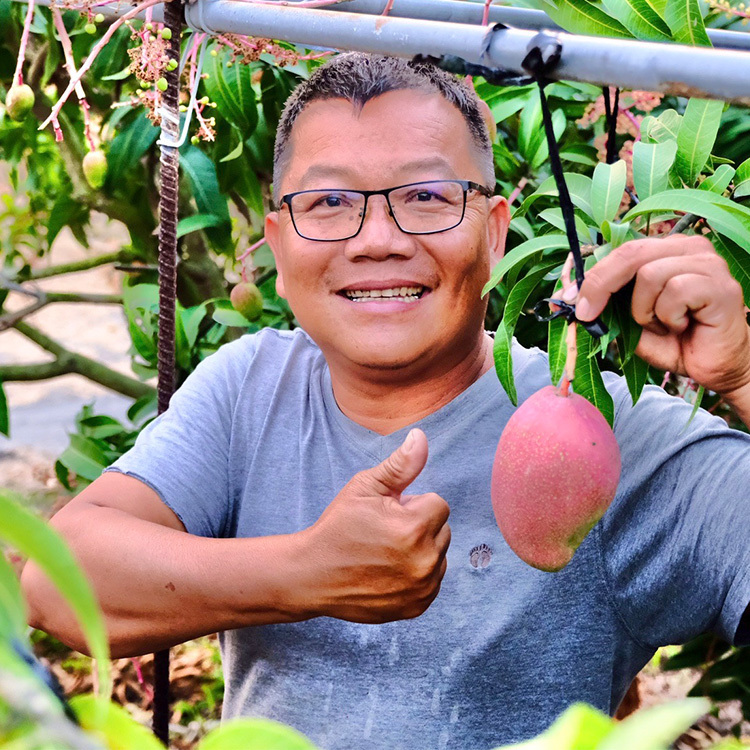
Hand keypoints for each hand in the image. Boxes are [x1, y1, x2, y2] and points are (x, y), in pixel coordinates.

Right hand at [302, 428, 450, 622]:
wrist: (313, 575)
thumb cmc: (338, 526)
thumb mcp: (365, 487)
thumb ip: (400, 465)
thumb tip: (422, 437)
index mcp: (415, 527)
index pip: (438, 504)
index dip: (411, 505)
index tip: (387, 514)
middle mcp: (425, 560)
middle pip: (441, 530)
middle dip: (419, 527)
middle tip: (384, 533)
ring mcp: (422, 587)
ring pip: (439, 556)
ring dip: (421, 551)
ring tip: (386, 553)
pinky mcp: (418, 607)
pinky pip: (432, 582)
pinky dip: (417, 575)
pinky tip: (389, 572)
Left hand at [572, 236, 749, 395]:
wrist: (717, 367)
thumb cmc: (676, 342)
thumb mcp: (630, 323)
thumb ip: (608, 306)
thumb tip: (568, 297)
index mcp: (666, 251)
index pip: (621, 251)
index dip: (591, 275)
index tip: (567, 299)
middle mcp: (688, 248)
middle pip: (630, 253)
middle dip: (600, 285)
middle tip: (586, 314)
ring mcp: (708, 263)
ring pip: (649, 274)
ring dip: (644, 311)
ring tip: (664, 325)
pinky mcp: (720, 285)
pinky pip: (673, 291)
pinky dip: (668, 317)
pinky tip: (683, 327)